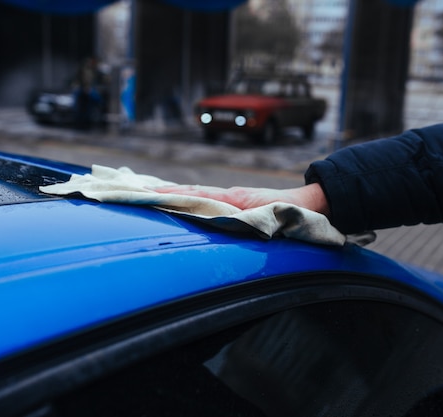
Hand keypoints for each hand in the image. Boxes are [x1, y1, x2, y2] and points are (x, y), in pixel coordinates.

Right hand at [155, 183, 329, 216]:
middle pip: (187, 191)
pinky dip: (185, 196)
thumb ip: (242, 220)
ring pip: (193, 193)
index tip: (145, 194)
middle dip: (161, 192)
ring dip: (170, 193)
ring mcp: (228, 197)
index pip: (193, 195)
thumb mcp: (266, 219)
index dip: (169, 195)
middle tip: (134, 190)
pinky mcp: (232, 202)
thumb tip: (218, 219)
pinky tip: (176, 198)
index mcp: (230, 199)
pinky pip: (203, 197)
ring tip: (145, 191)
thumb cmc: (289, 214)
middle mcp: (226, 196)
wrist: (308, 204)